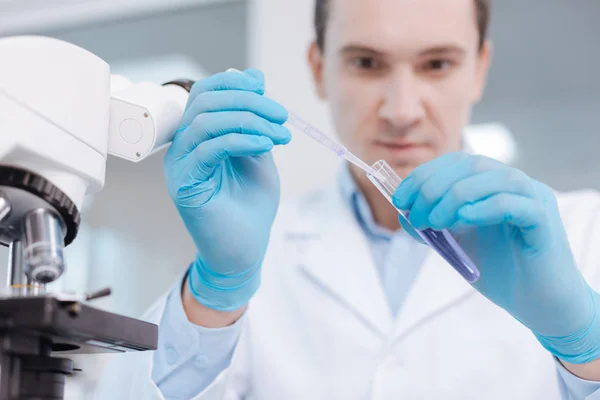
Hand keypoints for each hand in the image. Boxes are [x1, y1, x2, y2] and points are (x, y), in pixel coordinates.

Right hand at [164, 69, 290, 311]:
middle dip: (248, 101)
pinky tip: (266, 145)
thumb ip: (253, 120)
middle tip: (281, 116)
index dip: (236, 85)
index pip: (206, 93)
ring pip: (206, 121)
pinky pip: (208, 147)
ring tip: (279, 134)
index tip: (269, 97)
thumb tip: (254, 78)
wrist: (244, 251)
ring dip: (249, 120)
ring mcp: (179, 165)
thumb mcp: (258, 153)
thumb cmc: (250, 206)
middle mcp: (183, 146)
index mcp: (198, 136)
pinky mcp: (184, 184)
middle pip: (205, 101)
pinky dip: (240, 139)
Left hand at [392, 152, 599, 363]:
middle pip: (472, 165)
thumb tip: (404, 214)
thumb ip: (434, 225)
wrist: (536, 304)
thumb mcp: (457, 243)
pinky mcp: (544, 221)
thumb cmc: (499, 270)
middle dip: (434, 186)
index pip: (456, 162)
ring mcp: (533, 199)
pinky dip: (484, 207)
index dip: (425, 175)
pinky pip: (515, 203)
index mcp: (493, 184)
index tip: (400, 198)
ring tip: (433, 222)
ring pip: (494, 178)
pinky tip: (463, 220)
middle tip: (415, 215)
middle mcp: (515, 184)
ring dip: (455, 196)